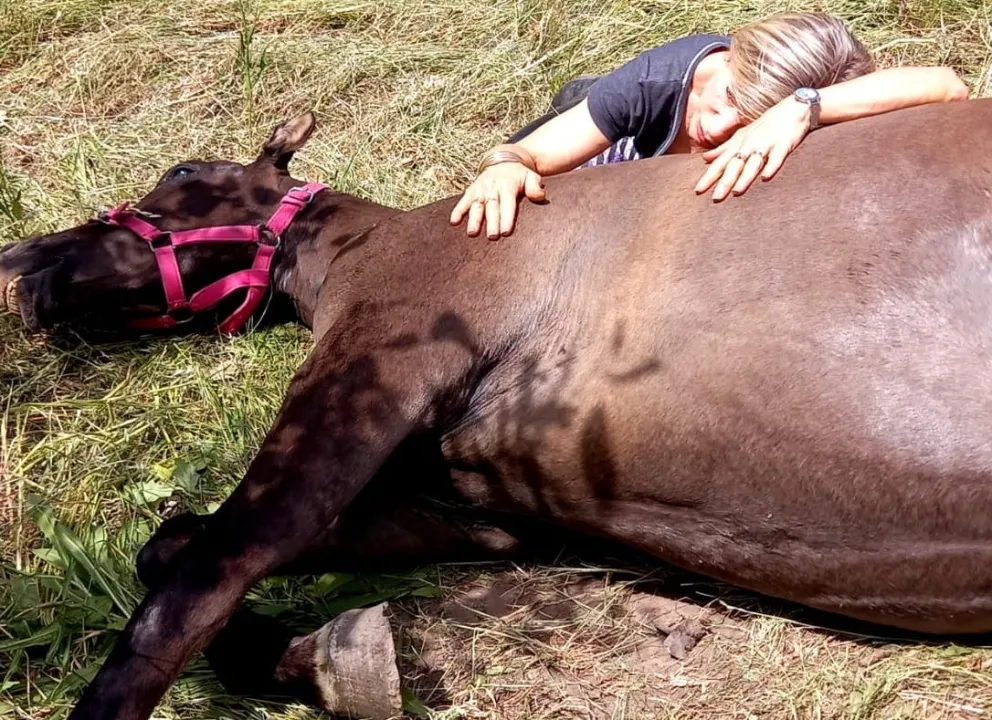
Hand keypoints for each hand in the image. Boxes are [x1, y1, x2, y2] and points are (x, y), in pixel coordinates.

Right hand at [450, 161, 545, 238]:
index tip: (506, 231)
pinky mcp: (472, 190)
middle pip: (492, 206)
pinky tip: (454, 222)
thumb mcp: (531, 176)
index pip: (507, 203)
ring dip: (474, 219)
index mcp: (508, 185)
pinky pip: (463, 201)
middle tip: (492, 237)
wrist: (504, 159)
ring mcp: (481, 188)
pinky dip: (458, 211)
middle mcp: (493, 186)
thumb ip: (535, 186)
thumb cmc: (520, 175)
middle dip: (491, 222)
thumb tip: (540, 196)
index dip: (506, 217)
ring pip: (477, 205)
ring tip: (472, 233)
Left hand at [695, 98, 811, 201]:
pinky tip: (766, 178)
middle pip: (735, 165)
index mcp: (739, 144)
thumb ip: (724, 149)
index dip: (709, 177)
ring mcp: (767, 144)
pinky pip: (777, 157)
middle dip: (725, 182)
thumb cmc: (765, 125)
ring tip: (736, 192)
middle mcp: (750, 144)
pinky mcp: (784, 144)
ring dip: (745, 177)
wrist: (793, 108)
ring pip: (754, 163)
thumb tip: (704, 159)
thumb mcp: (742, 135)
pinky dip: (772, 166)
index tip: (698, 191)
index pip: (721, 163)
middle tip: (715, 199)